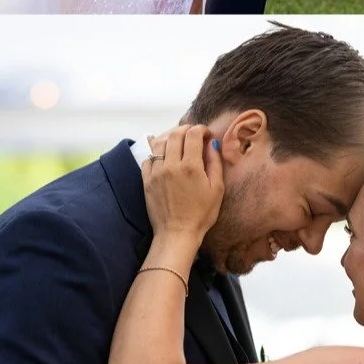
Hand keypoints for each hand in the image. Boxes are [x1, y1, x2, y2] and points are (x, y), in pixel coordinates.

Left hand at [142, 125, 223, 243]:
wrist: (176, 234)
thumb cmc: (201, 214)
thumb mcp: (217, 189)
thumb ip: (215, 163)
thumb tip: (212, 143)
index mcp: (191, 166)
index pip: (193, 134)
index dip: (201, 129)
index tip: (206, 135)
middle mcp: (171, 165)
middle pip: (175, 134)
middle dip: (186, 129)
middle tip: (193, 134)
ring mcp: (156, 172)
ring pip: (159, 143)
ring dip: (170, 137)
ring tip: (178, 142)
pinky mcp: (146, 181)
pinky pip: (148, 158)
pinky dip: (157, 152)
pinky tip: (164, 156)